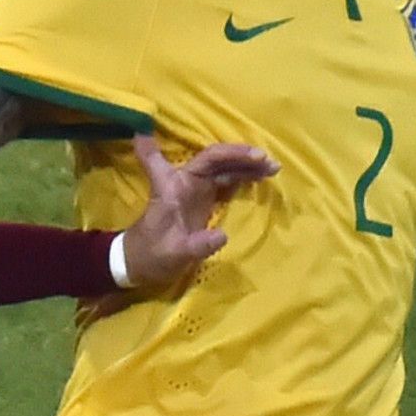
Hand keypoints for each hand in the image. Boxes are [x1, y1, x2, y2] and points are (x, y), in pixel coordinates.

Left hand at [119, 135, 277, 289]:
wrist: (141, 262)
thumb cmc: (153, 254)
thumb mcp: (173, 254)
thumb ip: (196, 245)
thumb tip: (223, 236)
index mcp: (176, 186)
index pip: (204, 160)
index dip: (227, 152)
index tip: (249, 152)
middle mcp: (186, 181)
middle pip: (217, 159)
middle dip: (243, 156)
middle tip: (269, 162)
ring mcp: (196, 189)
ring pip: (225, 169)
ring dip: (248, 166)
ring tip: (274, 168)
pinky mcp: (204, 200)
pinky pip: (227, 183)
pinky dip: (244, 178)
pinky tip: (262, 178)